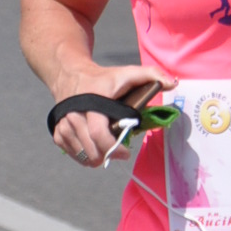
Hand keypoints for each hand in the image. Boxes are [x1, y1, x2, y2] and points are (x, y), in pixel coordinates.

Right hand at [49, 64, 170, 167]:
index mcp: (93, 102)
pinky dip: (81, 155)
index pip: (99, 133)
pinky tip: (91, 151)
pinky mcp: (58, 130)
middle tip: (117, 154)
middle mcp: (75, 114)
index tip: (126, 154)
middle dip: (107, 156)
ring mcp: (64, 123)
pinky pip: (70, 151)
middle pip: (91, 148)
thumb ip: (151, 75)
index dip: (113, 148)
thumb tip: (172, 83)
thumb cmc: (103, 78)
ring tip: (105, 153)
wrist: (69, 73)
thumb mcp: (127, 73)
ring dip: (95, 157)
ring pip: (81, 153)